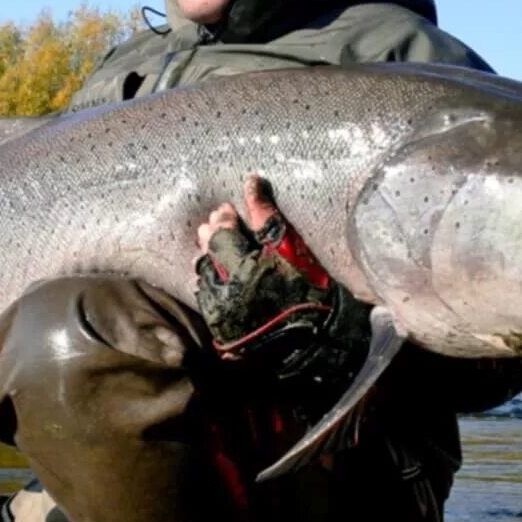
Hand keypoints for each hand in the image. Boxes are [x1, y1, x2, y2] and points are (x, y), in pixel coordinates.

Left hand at [194, 174, 368, 385]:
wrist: (316, 340)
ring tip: (222, 254)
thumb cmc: (308, 289)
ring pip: (205, 281)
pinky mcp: (222, 334)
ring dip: (211, 264)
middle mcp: (225, 296)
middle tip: (219, 226)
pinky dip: (215, 288)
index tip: (226, 211)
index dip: (222, 221)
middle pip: (207, 258)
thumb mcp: (290, 247)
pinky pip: (210, 303)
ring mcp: (221, 317)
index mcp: (242, 271)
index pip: (220, 236)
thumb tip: (251, 182)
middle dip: (212, 240)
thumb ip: (265, 215)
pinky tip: (224, 281)